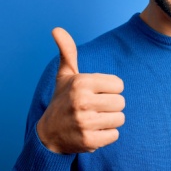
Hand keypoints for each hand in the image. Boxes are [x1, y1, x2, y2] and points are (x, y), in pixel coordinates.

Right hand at [36, 28, 125, 153]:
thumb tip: (56, 29)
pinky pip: (115, 135)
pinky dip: (106, 135)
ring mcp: (85, 122)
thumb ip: (67, 52)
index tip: (95, 93)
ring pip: (120, 118)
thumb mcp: (65, 76)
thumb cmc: (62, 100)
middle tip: (95, 108)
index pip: (118, 84)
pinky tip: (93, 132)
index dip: (110, 89)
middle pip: (121, 102)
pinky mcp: (89, 141)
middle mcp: (82, 101)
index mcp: (81, 82)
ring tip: (94, 120)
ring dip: (110, 121)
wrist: (48, 135)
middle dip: (111, 106)